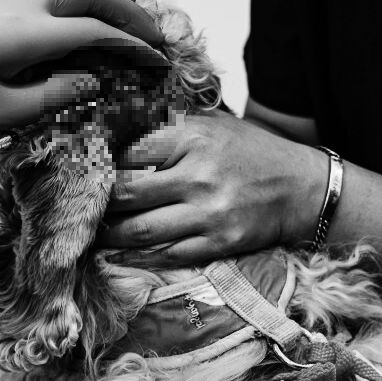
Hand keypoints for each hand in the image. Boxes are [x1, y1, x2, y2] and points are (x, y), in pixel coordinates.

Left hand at [100, 110, 328, 264]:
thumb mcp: (213, 124)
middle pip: (125, 194)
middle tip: (78, 208)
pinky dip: (140, 256)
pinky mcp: (220, 243)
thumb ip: (168, 126)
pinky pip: (167, 254)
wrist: (303, 188)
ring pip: (139, 231)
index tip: (81, 173)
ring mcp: (209, 213)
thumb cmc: (252, 153)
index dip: (98, 165)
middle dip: (96, 205)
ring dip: (109, 236)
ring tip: (93, 233)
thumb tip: (112, 128)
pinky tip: (123, 253)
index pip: (126, 152)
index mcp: (192, 137)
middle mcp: (198, 175)